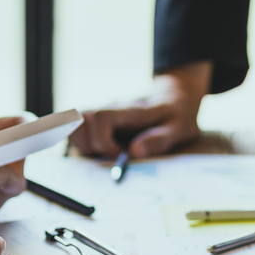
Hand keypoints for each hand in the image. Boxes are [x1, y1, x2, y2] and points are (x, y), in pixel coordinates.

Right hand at [71, 61, 211, 158]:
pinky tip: (101, 152)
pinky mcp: (97, 121)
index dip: (102, 141)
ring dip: (83, 146)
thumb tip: (133, 152)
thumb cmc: (177, 115)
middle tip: (109, 157)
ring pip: (75, 126)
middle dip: (89, 146)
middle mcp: (111, 109)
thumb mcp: (179, 129)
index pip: (100, 117)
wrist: (175, 97)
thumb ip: (158, 140)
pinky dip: (83, 145)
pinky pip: (77, 131)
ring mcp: (102, 113)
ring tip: (104, 155)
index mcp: (130, 110)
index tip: (117, 155)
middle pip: (81, 121)